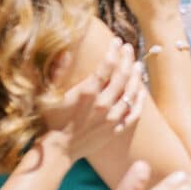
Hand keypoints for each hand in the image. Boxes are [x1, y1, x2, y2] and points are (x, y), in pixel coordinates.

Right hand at [41, 39, 145, 162]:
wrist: (59, 149)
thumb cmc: (52, 120)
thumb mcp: (49, 95)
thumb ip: (57, 73)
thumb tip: (65, 52)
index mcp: (87, 93)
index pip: (106, 66)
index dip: (113, 51)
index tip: (116, 40)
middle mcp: (103, 103)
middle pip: (122, 76)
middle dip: (126, 58)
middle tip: (128, 47)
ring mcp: (112, 117)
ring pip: (131, 92)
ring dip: (136, 76)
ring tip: (138, 64)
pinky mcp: (117, 129)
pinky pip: (135, 112)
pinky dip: (140, 99)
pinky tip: (141, 90)